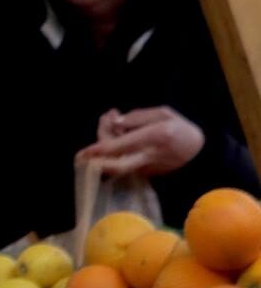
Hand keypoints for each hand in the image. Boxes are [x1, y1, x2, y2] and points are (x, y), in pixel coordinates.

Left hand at [78, 106, 204, 177]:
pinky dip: (114, 149)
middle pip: (114, 162)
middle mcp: (149, 154)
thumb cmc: (183, 129)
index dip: (100, 149)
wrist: (203, 154)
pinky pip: (122, 162)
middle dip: (96, 156)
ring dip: (105, 145)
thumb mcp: (165, 114)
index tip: (84, 152)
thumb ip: (138, 117)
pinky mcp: (146, 173)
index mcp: (155, 136)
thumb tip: (115, 122)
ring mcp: (147, 167)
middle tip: (91, 139)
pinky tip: (117, 131)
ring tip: (110, 119)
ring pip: (116, 162)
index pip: (121, 146)